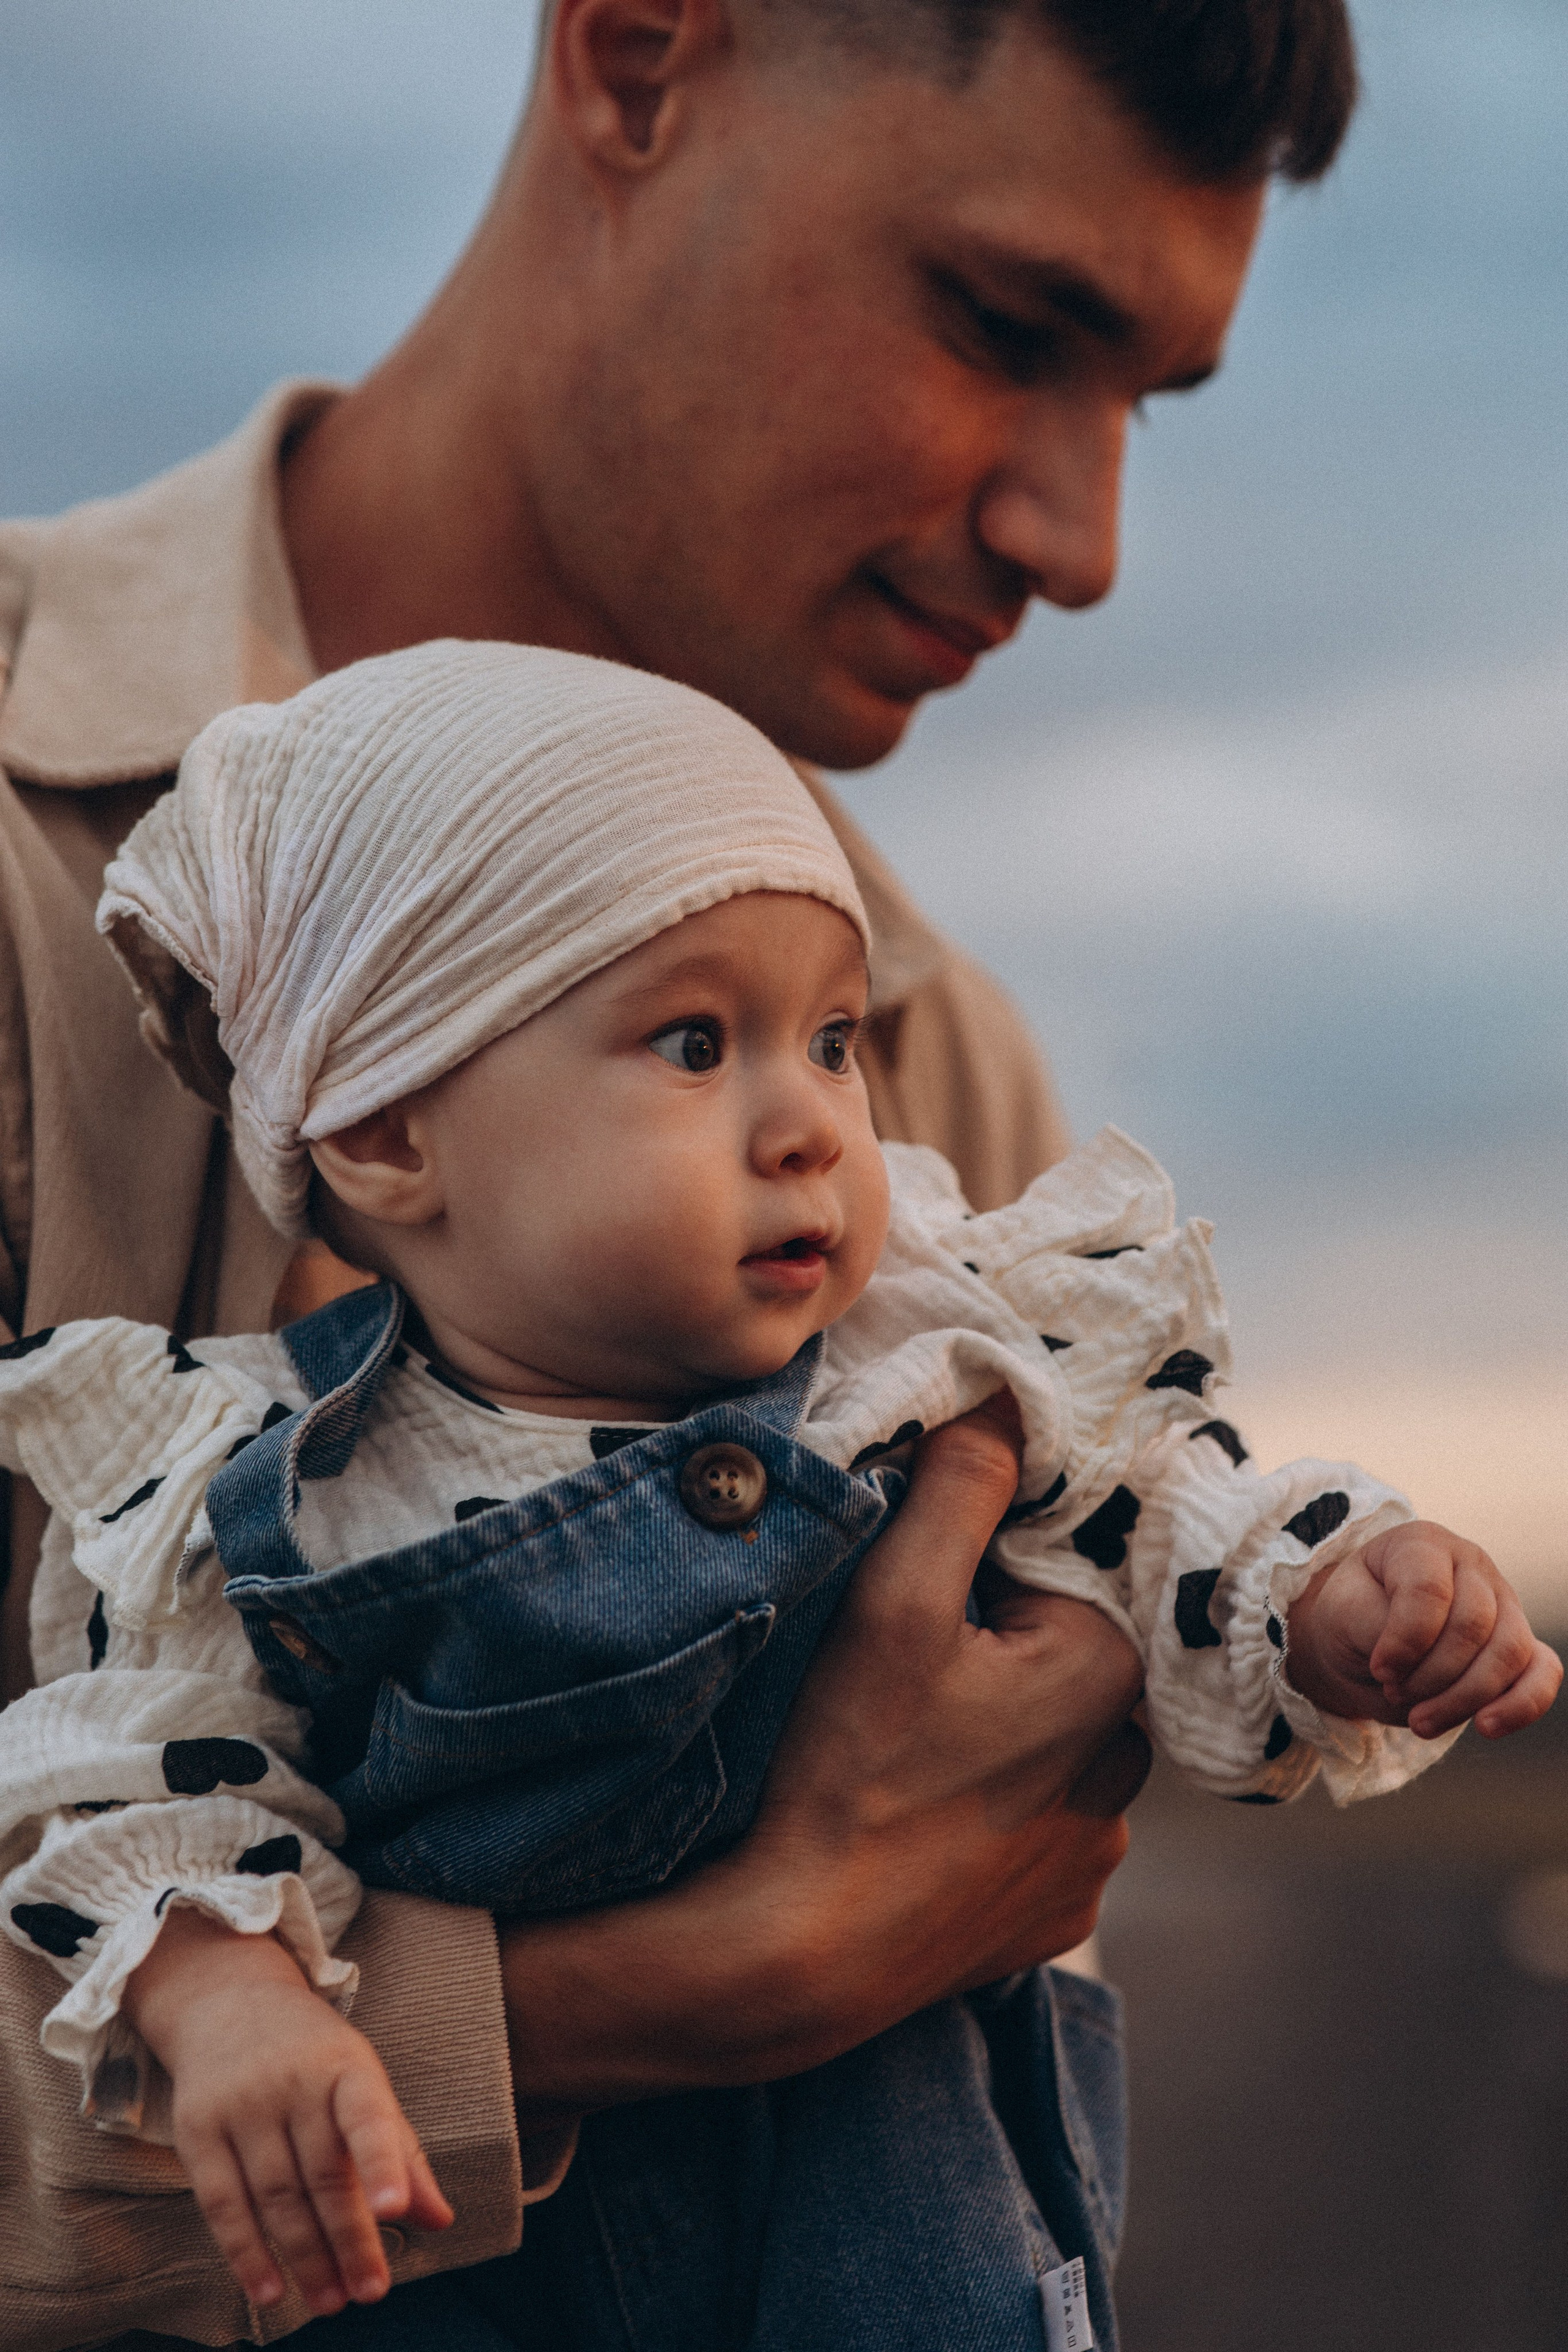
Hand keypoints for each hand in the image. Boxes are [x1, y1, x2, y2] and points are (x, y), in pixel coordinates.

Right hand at [123, 1906, 451, 2316]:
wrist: (228, 2003)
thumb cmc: (314, 2056)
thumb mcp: (364, 2083)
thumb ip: (400, 2152)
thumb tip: (441, 2219)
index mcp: (346, 2066)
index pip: (368, 2116)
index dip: (383, 2162)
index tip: (395, 2208)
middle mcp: (293, 2083)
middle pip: (323, 2174)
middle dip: (350, 2239)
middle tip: (370, 2291)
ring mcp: (242, 2105)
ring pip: (276, 2195)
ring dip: (305, 2256)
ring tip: (330, 2301)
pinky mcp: (198, 2130)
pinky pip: (221, 2202)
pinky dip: (246, 2252)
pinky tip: (269, 2290)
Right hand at [499, 1394, 1146, 2126]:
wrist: (799, 1958)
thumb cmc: (848, 1771)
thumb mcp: (892, 1600)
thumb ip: (959, 1487)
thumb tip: (1004, 1396)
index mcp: (1109, 1670)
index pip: (1049, 1571)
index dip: (970, 1568)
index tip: (909, 1596)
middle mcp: (1129, 1767)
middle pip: (1052, 1657)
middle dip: (986, 1647)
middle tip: (893, 1680)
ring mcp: (1096, 1854)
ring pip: (1046, 1745)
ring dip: (992, 1733)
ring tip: (900, 1754)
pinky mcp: (1057, 1916)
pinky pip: (1033, 1831)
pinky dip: (985, 1815)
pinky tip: (919, 1819)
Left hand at [1285, 1519, 1561, 1740]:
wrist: (1359, 1642)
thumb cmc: (1351, 1618)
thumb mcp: (1342, 1613)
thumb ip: (1374, 1626)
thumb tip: (1409, 1659)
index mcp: (1422, 1544)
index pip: (1428, 1589)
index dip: (1405, 1640)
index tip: (1379, 1669)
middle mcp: (1470, 1565)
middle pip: (1472, 1626)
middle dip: (1430, 1676)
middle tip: (1393, 1691)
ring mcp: (1503, 1601)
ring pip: (1509, 1653)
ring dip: (1462, 1700)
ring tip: (1419, 1721)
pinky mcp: (1521, 1644)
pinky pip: (1543, 1672)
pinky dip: (1521, 1706)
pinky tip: (1486, 1726)